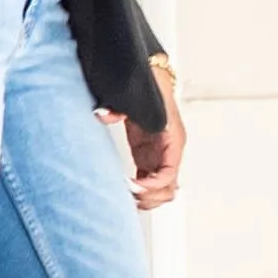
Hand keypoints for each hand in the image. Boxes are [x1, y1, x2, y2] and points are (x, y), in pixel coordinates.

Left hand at [105, 59, 185, 212]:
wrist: (150, 78)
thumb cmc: (148, 87)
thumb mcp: (134, 97)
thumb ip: (119, 107)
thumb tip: (103, 114)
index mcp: (173, 138)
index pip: (169, 173)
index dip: (152, 185)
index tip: (133, 186)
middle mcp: (170, 151)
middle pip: (168, 189)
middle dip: (149, 197)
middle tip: (126, 194)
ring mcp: (160, 156)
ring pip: (162, 191)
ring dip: (147, 199)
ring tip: (125, 197)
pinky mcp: (148, 157)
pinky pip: (149, 183)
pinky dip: (140, 191)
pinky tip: (124, 190)